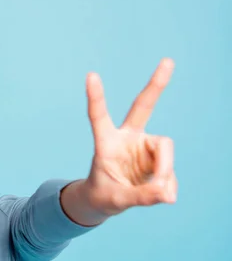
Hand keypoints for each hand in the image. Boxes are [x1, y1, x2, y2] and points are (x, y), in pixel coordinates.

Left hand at [83, 58, 176, 215]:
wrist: (108, 200)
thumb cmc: (103, 195)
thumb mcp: (115, 200)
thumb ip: (139, 196)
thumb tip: (167, 193)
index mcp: (106, 142)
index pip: (99, 116)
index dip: (96, 97)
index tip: (91, 75)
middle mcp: (127, 138)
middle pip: (143, 107)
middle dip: (156, 85)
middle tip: (168, 60)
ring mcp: (144, 146)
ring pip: (165, 151)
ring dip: (165, 173)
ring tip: (160, 193)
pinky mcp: (157, 158)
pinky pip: (170, 171)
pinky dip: (168, 186)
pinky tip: (162, 195)